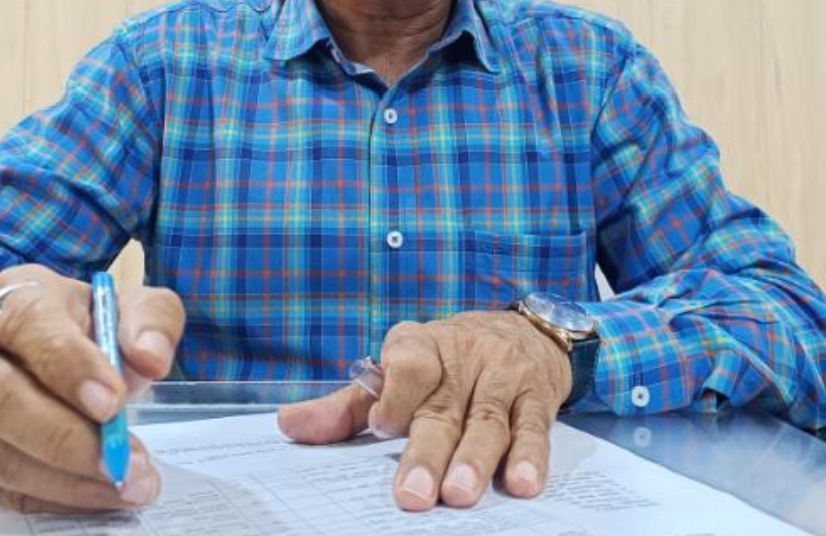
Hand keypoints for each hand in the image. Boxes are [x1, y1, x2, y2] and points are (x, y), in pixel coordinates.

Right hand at [0, 264, 184, 512]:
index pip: (32, 326)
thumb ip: (151, 321)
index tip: (114, 403)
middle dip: (65, 439)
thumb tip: (151, 359)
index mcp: (16, 296)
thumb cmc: (89, 324)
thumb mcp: (131, 305)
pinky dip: (47, 499)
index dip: (70, 366)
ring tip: (124, 486)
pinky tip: (94, 497)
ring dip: (63, 480)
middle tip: (123, 463)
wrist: (44, 345)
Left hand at [277, 311, 570, 510]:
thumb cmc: (448, 362)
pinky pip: (534, 426)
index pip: (407, 363)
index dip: (395, 393)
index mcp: (420, 347)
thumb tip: (288, 426)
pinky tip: (523, 484)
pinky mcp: (537, 395)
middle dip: (427, 452)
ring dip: (475, 459)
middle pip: (442, 408)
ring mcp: (501, 375)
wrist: (525, 330)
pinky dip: (531, 456)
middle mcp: (461, 358)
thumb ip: (347, 405)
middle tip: (414, 495)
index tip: (383, 426)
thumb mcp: (398, 371)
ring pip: (487, 420)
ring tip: (460, 493)